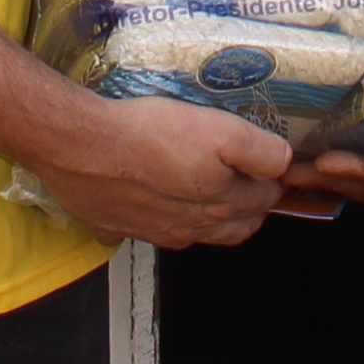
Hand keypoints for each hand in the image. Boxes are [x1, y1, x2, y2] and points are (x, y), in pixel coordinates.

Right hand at [26, 92, 292, 248]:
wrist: (82, 146)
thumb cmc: (150, 134)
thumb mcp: (220, 131)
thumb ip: (259, 152)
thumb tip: (282, 165)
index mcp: (219, 206)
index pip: (262, 203)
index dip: (271, 182)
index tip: (272, 167)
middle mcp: (189, 228)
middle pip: (232, 227)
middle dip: (248, 206)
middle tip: (250, 180)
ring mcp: (151, 232)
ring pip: (193, 232)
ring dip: (207, 217)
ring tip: (207, 192)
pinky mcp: (116, 226)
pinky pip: (143, 229)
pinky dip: (153, 219)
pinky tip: (148, 199)